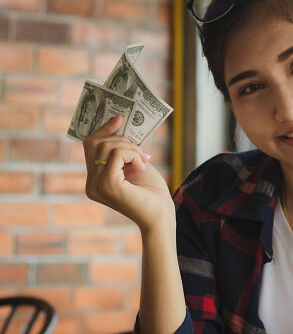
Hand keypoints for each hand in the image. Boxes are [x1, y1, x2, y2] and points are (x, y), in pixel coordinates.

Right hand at [83, 115, 173, 232]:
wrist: (161, 216)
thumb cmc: (152, 192)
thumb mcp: (136, 164)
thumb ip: (124, 150)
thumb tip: (118, 124)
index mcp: (95, 180)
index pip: (90, 146)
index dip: (103, 129)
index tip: (119, 118)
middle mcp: (91, 184)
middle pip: (97, 143)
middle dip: (122, 140)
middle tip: (141, 151)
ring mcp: (96, 186)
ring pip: (107, 147)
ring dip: (130, 147)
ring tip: (144, 160)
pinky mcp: (107, 185)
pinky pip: (116, 154)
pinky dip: (132, 154)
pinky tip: (142, 166)